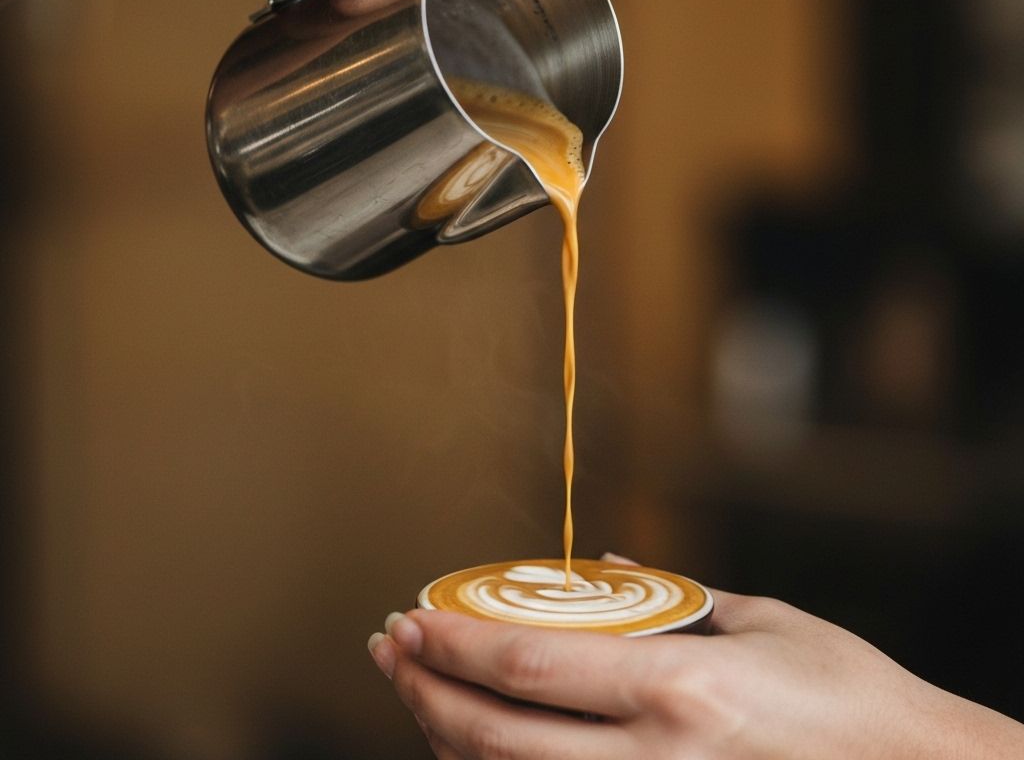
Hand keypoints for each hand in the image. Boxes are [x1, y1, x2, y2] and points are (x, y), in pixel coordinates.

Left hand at [369, 590, 1023, 759]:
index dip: (456, 641)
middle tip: (392, 652)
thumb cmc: (850, 698)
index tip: (412, 615)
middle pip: (499, 737)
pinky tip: (482, 747)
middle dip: (428, 693)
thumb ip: (675, 597)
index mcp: (679, 693)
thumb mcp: (764, 621)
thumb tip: (607, 569)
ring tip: (420, 693)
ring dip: (451, 738)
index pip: (531, 664)